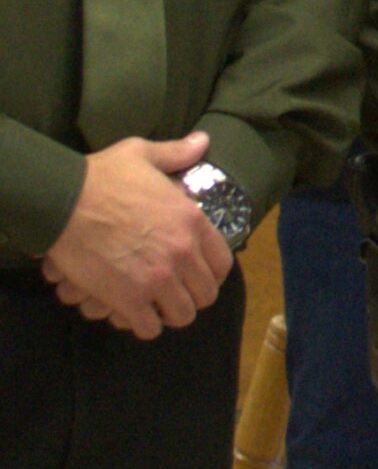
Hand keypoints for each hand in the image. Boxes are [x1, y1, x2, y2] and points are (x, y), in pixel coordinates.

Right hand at [40, 132, 231, 339]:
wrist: (63, 201)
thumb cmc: (103, 176)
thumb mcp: (144, 154)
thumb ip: (177, 153)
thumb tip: (203, 141)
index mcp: (192, 221)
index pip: (223, 263)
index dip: (213, 273)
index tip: (199, 274)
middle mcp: (182, 253)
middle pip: (205, 294)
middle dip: (192, 296)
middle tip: (175, 292)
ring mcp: (157, 278)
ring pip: (182, 315)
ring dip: (169, 313)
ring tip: (156, 306)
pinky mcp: (128, 298)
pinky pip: (148, 328)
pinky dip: (142, 325)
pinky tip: (133, 313)